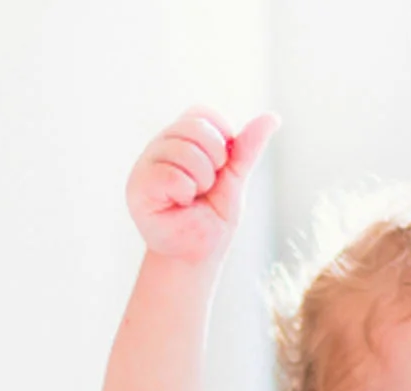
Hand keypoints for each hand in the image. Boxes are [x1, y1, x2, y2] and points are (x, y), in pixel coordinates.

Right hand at [127, 109, 277, 264]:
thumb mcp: (234, 181)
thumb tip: (272, 118)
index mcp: (182, 139)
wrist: (196, 256)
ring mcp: (146, 162)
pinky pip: (172, 175)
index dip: (221, 138)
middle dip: (215, 162)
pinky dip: (185, 193)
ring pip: (184, 151)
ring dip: (201, 182)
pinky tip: (178, 205)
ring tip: (191, 199)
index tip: (221, 168)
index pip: (203, 114)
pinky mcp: (138, 184)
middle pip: (195, 127)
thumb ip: (246, 150)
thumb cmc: (211, 220)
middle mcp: (161, 145)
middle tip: (205, 188)